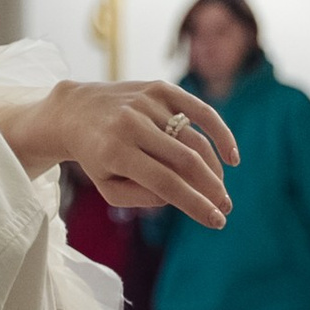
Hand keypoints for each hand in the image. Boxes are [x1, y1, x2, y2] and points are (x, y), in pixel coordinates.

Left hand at [9, 79, 236, 226]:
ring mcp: (148, 104)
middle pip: (185, 161)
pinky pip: (200, 110)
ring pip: (195, 139)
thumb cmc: (96, 156)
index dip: (195, 203)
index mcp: (115, 153)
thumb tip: (181, 198)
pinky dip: (220, 133)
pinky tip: (231, 156)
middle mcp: (132, 124)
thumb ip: (142, 197)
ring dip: (214, 168)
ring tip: (220, 190)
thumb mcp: (108, 186)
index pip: (165, 183)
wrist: (77, 111)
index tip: (216, 221)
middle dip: (211, 188)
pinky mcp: (160, 89)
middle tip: (225, 208)